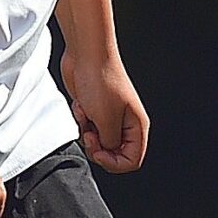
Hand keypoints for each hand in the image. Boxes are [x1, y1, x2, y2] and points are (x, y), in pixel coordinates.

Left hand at [62, 51, 148, 172]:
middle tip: (89, 133)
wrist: (86, 56)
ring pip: (98, 141)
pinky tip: (81, 106)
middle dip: (96, 147)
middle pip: (114, 153)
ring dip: (86, 132)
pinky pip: (86, 128)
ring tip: (86, 113)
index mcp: (137, 126)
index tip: (98, 151)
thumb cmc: (100, 80)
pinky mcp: (94, 110)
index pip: (132, 160)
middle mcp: (125, 123)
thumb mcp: (105, 120)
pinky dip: (80, 120)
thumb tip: (107, 151)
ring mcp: (109, 116)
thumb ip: (109, 143)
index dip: (113, 162)